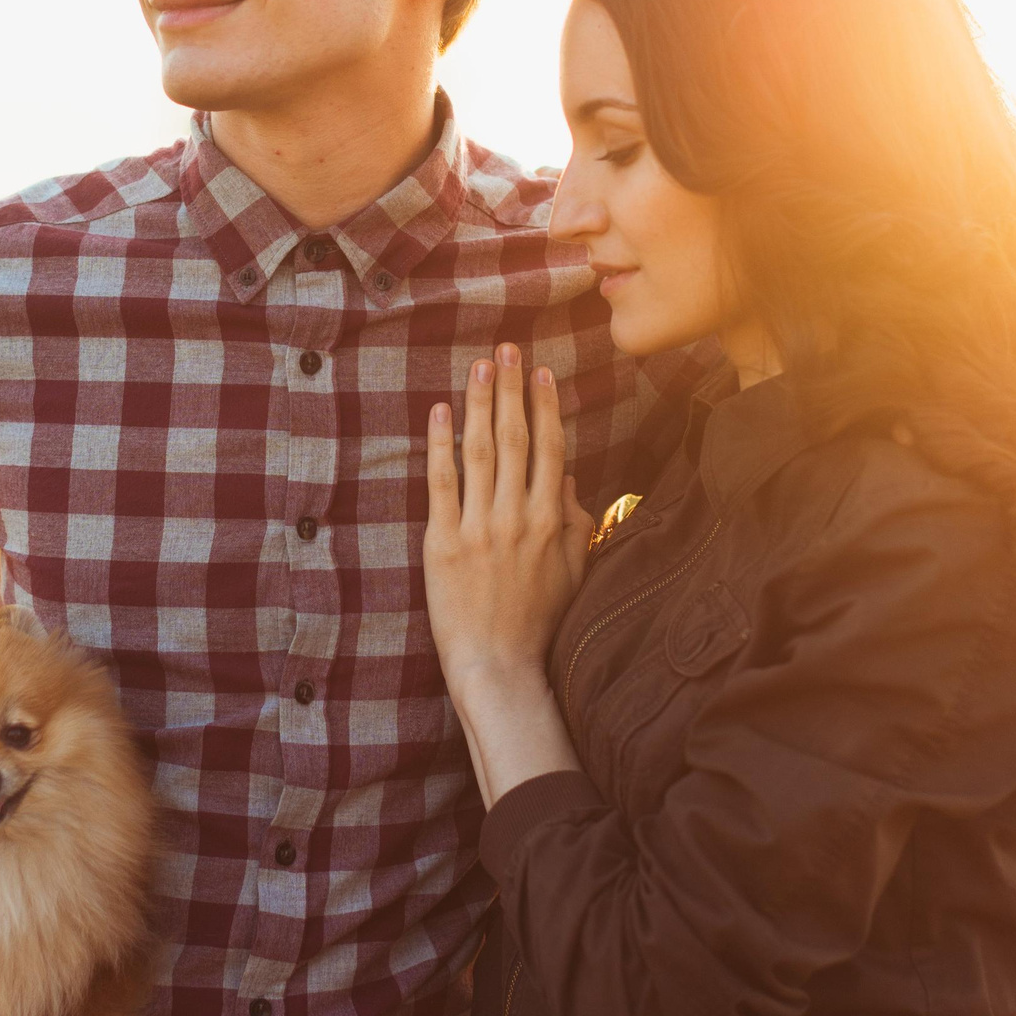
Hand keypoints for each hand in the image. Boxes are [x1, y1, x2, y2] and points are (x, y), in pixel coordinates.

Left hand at [422, 344, 594, 691]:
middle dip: (512, 388)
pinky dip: (441, 444)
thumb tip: (569, 480)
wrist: (500, 666)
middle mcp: (518, 517)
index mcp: (553, 521)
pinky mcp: (444, 543)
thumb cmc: (541, 623)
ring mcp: (479, 528)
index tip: (541, 371)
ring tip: (480, 366)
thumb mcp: (575, 572)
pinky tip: (439, 412)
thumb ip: (577, 524)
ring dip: (480, 404)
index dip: (546, 405)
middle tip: (507, 348)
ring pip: (481, 451)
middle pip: (517, 438)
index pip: (552, 449)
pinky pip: (441, 484)